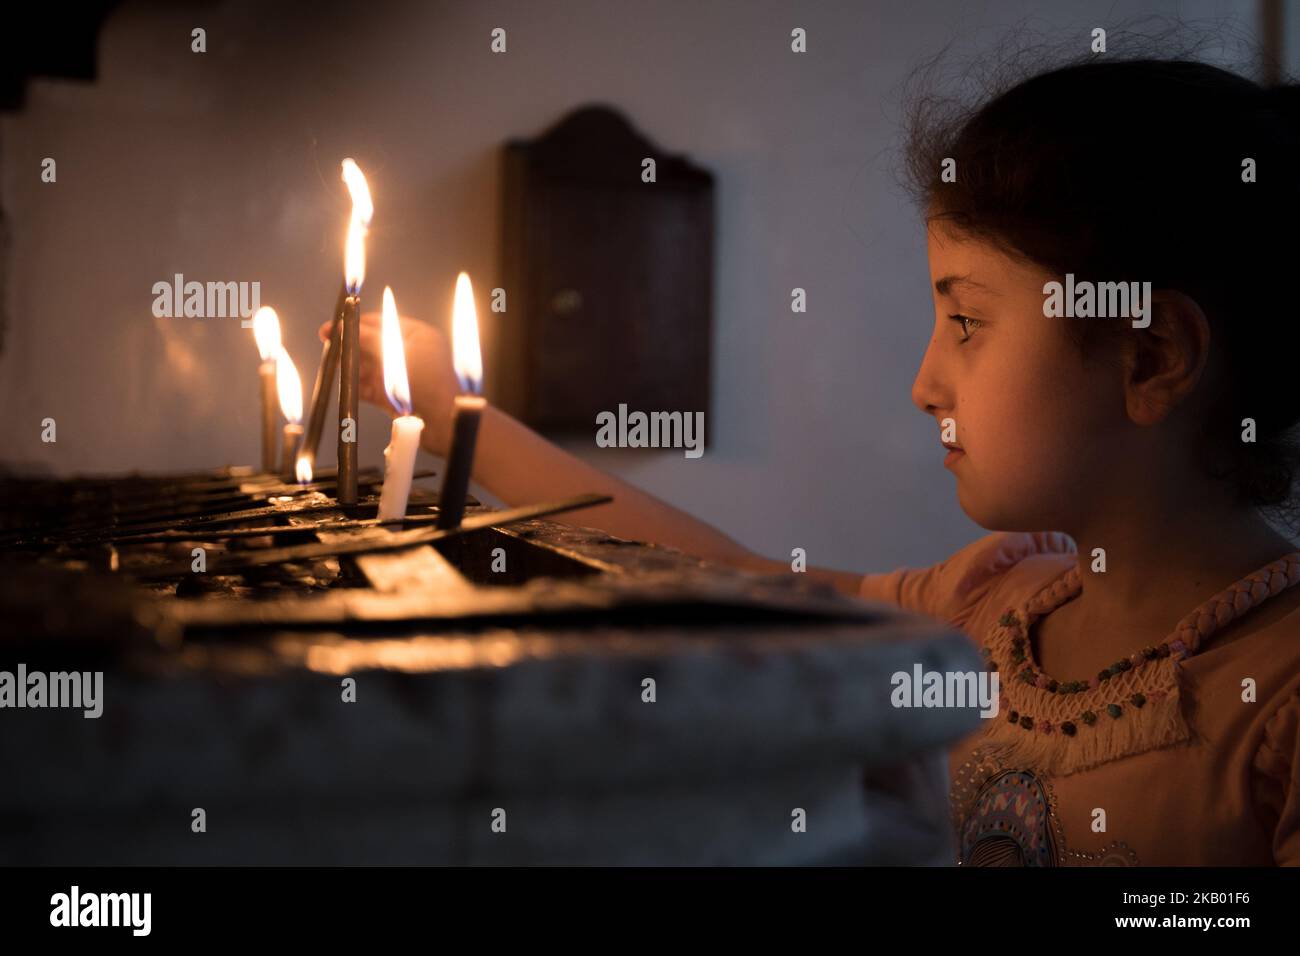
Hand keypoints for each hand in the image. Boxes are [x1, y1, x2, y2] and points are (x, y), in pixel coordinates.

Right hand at [319, 311, 458, 455]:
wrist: (444, 422)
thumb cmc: (429, 380)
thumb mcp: (399, 352)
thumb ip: (370, 338)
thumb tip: (344, 326)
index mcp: (416, 335)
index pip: (382, 323)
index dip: (357, 323)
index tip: (334, 323)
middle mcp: (407, 354)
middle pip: (371, 345)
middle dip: (350, 344)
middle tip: (327, 342)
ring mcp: (398, 377)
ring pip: (366, 367)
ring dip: (349, 364)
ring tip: (331, 362)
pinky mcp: (390, 398)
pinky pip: (367, 387)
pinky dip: (354, 384)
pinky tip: (340, 380)